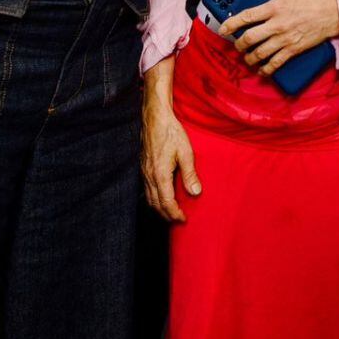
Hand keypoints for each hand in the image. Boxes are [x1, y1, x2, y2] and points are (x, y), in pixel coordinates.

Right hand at [141, 77, 199, 222]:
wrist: (155, 118)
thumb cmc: (171, 132)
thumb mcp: (186, 152)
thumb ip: (190, 174)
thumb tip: (195, 192)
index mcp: (160, 174)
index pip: (166, 202)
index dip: (175, 213)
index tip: (183, 219)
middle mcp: (149, 176)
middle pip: (155, 204)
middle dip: (166, 215)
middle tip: (178, 220)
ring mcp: (144, 171)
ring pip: (149, 197)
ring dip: (159, 208)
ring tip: (171, 212)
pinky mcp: (143, 167)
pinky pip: (146, 189)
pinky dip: (154, 198)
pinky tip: (161, 196)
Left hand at [221, 0, 338, 75]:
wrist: (333, 13)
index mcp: (274, 7)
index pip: (247, 17)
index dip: (231, 24)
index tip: (223, 29)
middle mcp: (276, 25)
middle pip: (250, 39)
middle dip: (239, 44)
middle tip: (237, 45)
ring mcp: (284, 39)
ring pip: (260, 53)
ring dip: (249, 58)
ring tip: (247, 58)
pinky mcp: (293, 50)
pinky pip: (275, 63)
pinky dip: (266, 70)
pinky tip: (261, 71)